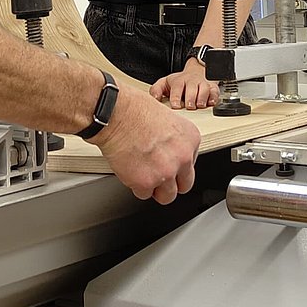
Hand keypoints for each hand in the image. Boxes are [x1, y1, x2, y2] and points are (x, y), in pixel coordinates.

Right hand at [96, 86, 199, 203]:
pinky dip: (136, 186)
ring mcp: (165, 172)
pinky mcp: (145, 183)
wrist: (116, 113)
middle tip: (158, 175)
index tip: (167, 162)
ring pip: (167, 196)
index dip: (176, 165)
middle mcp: (182, 157)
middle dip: (171, 183)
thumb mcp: (168, 119)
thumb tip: (171, 154)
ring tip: (143, 175)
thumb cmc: (135, 110)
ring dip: (155, 188)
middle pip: (184, 185)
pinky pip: (144, 195)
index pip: (191, 164)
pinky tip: (131, 171)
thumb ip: (174, 141)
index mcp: (190, 140)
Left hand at [150, 60, 219, 110]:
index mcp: (179, 81)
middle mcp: (191, 82)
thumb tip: (154, 98)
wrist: (195, 73)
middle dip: (191, 98)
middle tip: (189, 106)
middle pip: (192, 88)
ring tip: (199, 105)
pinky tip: (211, 103)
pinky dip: (214, 97)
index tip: (175, 105)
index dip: (176, 97)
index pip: (177, 87)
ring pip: (204, 89)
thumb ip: (156, 90)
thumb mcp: (165, 83)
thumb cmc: (179, 83)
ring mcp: (202, 84)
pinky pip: (215, 92)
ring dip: (202, 98)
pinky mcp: (212, 88)